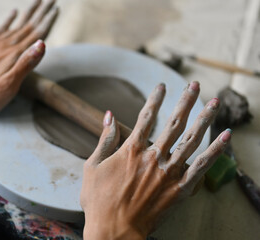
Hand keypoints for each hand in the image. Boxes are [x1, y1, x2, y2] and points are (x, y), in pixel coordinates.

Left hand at [0, 0, 58, 116]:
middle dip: (42, 12)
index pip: (36, 35)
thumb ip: (25, 64)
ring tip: (38, 1)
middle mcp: (5, 46)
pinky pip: (1, 29)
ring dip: (29, 13)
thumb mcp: (9, 85)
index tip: (56, 8)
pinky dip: (8, 20)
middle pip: (28, 26)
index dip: (47, 21)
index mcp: (13, 55)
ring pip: (17, 25)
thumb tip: (42, 44)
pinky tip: (13, 12)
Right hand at [80, 82, 230, 238]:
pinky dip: (215, 151)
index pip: (146, 116)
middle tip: (195, 85)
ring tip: (214, 103)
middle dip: (185, 101)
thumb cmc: (99, 200)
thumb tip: (108, 115)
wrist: (114, 230)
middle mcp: (153, 156)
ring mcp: (168, 172)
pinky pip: (202, 167)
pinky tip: (226, 137)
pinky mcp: (180, 189)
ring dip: (204, 119)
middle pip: (173, 123)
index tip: (162, 85)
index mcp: (131, 149)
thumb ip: (104, 139)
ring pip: (191, 140)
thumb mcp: (92, 166)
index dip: (155, 98)